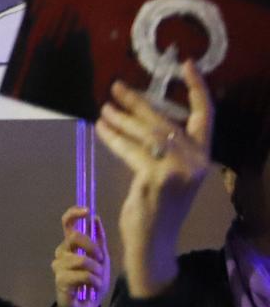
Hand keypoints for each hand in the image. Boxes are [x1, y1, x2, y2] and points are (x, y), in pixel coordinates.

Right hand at [51, 204, 110, 306]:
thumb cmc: (92, 283)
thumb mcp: (101, 261)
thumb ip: (99, 241)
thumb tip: (95, 218)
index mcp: (70, 246)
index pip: (67, 224)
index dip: (74, 214)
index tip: (87, 211)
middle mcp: (61, 253)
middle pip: (75, 237)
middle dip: (94, 249)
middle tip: (101, 261)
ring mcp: (58, 267)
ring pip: (82, 259)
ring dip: (96, 271)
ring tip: (97, 281)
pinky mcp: (60, 281)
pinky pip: (83, 275)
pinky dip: (94, 281)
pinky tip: (93, 288)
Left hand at [95, 61, 213, 299]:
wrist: (154, 241)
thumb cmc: (157, 205)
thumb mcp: (168, 172)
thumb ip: (163, 148)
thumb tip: (137, 115)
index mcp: (202, 157)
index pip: (205, 117)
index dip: (197, 89)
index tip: (186, 64)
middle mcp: (196, 162)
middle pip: (165, 122)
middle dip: (138, 102)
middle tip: (115, 87)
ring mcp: (179, 171)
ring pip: (146, 134)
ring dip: (121, 118)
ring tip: (103, 108)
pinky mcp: (157, 179)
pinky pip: (131, 150)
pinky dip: (113, 137)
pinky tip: (101, 128)